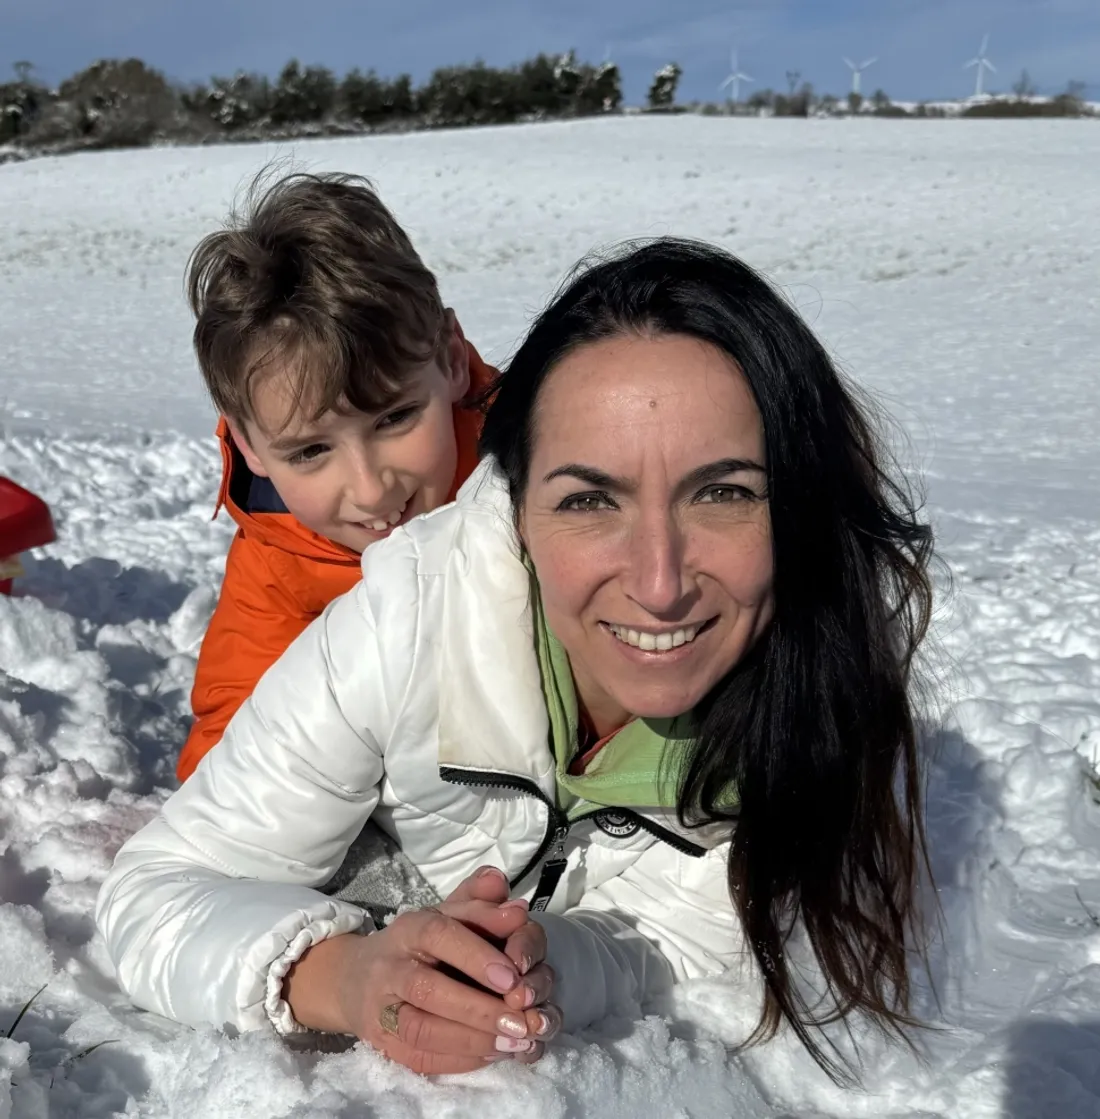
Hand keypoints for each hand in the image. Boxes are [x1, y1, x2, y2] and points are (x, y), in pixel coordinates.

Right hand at [284, 867, 559, 1074]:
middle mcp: (390, 967)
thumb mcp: (447, 914)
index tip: (513, 976)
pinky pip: (421, 1059)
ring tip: (516, 1042)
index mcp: (409, 928)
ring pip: (422, 1030)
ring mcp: (381, 1010)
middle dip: (479, 1008)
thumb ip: (480, 903)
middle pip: (428, 989)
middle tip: (523, 1021)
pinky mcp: (384, 1045)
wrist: (355, 979)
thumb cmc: (417, 944)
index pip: (439, 935)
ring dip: (474, 1040)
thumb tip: (511, 898)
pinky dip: (461, 1060)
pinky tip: (495, 1054)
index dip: (475, 956)